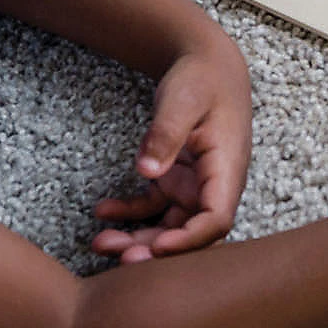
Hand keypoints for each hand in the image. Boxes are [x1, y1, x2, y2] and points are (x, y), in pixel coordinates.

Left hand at [91, 31, 251, 264]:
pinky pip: (153, 207)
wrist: (208, 66)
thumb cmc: (202, 80)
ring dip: (139, 239)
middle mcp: (213, 185)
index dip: (190, 240)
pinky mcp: (175, 180)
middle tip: (120, 260)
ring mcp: (194, 185)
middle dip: (158, 250)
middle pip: (190, 231)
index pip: (216, 218)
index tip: (157, 247)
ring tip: (101, 243)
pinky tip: (103, 212)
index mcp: (226, 168)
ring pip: (169, 226)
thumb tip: (148, 171)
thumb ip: (166, 134)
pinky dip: (129, 214)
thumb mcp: (183, 99)